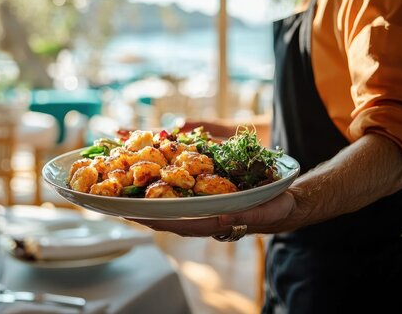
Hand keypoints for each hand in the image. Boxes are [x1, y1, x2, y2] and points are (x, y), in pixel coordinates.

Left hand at [128, 190, 296, 236]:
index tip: (133, 214)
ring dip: (151, 201)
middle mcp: (205, 217)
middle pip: (168, 217)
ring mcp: (206, 208)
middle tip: (117, 202)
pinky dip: (167, 188)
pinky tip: (155, 178)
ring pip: (172, 206)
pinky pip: (183, 194)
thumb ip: (244, 215)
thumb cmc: (276, 208)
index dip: (155, 219)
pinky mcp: (209, 197)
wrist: (284, 202)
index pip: (179, 223)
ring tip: (127, 192)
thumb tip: (221, 216)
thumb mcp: (264, 210)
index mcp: (216, 222)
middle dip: (143, 211)